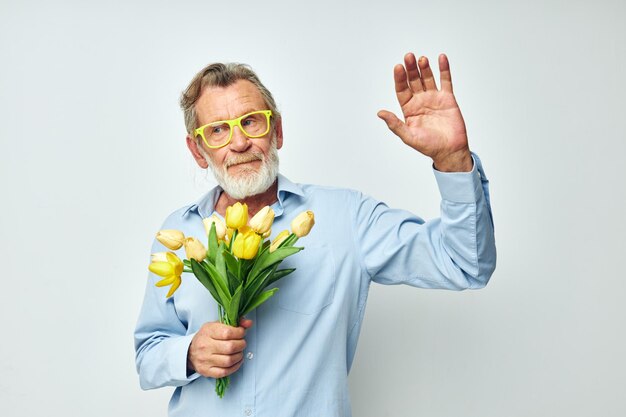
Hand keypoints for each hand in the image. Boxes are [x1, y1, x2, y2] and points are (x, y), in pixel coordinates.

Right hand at [187, 318, 252, 377]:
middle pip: (230, 347)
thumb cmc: (206, 337)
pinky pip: (225, 372)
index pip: (227, 333)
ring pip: (229, 360)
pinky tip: (236, 361)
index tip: (242, 333)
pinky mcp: (207, 371)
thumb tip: (248, 323)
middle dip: (241, 345)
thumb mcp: (217, 325)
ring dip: (239, 356)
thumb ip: (234, 323)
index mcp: (208, 331)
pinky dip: (235, 367)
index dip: (240, 333)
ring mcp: (205, 360)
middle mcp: (205, 346)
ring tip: (239, 352)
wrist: (189, 351)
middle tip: (242, 343)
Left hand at [378, 53, 472, 171]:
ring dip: (424, 67)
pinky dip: (444, 69)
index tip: (398, 67)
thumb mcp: (408, 136)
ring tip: (421, 59)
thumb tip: (380, 112)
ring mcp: (433, 98)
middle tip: (408, 57)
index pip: (402, 89)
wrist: (450, 150)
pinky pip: (445, 80)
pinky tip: (441, 58)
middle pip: (413, 80)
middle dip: (410, 69)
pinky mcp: (447, 98)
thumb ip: (395, 124)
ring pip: (427, 78)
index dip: (400, 78)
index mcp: (408, 109)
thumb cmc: (429, 146)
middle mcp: (420, 101)